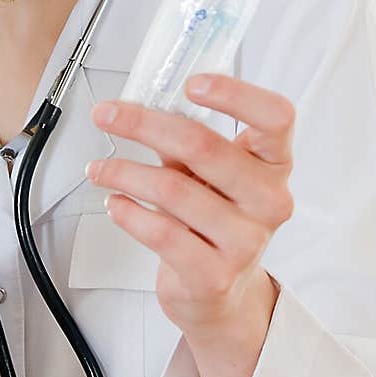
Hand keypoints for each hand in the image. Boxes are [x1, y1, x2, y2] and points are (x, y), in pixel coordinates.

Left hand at [87, 73, 294, 350]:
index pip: (276, 117)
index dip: (236, 95)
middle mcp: (269, 201)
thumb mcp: (209, 174)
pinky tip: (115, 202)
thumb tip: (138, 105)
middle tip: (106, 115)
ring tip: (99, 168)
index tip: (191, 83)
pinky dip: (128, 213)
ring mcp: (246, 241)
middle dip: (144, 124)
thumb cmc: (213, 219)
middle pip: (205, 146)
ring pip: (173, 189)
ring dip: (123, 171)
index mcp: (274, 164)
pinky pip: (161, 233)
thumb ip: (186, 141)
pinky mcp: (214, 275)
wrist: (221, 293)